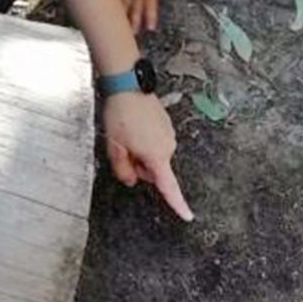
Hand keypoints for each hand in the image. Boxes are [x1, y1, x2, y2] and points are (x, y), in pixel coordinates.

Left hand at [104, 92, 192, 220]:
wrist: (129, 85)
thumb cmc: (121, 115)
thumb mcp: (115, 147)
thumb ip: (123, 169)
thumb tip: (131, 180)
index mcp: (157, 155)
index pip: (168, 186)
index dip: (177, 203)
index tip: (187, 216)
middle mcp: (168, 146)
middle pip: (155, 169)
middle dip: (139, 165)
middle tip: (123, 148)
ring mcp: (169, 134)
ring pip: (154, 155)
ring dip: (140, 151)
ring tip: (127, 133)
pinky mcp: (166, 124)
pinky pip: (155, 142)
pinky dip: (144, 140)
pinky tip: (133, 126)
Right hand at [118, 0, 189, 32]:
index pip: (151, 10)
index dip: (151, 20)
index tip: (150, 29)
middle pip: (136, 11)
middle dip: (134, 23)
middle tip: (133, 33)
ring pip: (125, 6)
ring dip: (123, 15)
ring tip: (119, 24)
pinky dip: (114, 2)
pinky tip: (110, 10)